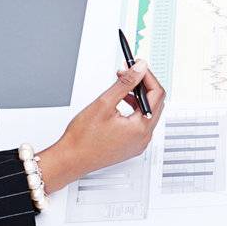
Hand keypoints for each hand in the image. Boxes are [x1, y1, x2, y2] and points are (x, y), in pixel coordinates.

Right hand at [38, 60, 165, 193]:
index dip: (147, 76)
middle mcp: (143, 138)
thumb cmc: (82, 138)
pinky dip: (133, 109)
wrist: (70, 160)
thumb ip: (126, 83)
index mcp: (141, 128)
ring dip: (137, 95)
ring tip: (121, 85)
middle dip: (142, 84)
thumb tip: (140, 68)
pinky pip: (139, 123)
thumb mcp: (105, 103)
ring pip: (147, 112)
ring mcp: (138, 144)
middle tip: (128, 72)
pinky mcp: (130, 146)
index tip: (138, 65)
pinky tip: (120, 101)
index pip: (156, 93)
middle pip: (154, 102)